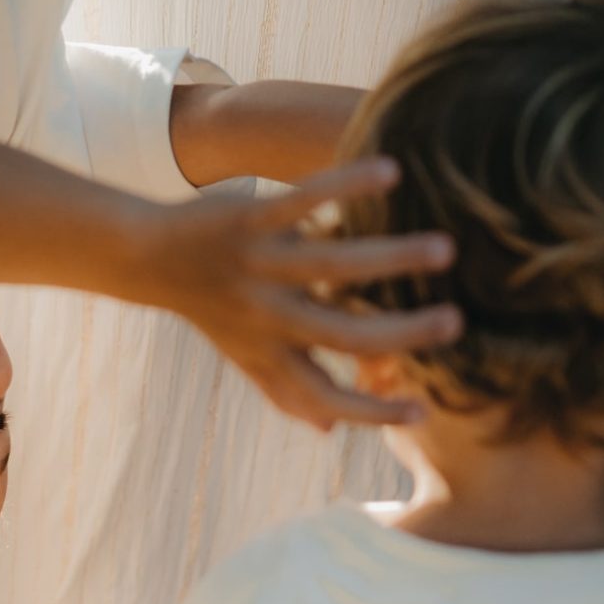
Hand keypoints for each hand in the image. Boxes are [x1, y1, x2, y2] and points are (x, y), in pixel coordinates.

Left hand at [119, 157, 459, 429]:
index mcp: (272, 355)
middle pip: (344, 334)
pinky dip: (346, 185)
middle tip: (456, 324)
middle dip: (402, 334)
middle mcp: (268, 318)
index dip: (371, 412)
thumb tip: (328, 431)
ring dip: (393, 259)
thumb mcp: (246, 355)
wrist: (147, 259)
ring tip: (446, 249)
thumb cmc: (213, 309)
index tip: (423, 412)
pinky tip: (390, 172)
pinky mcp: (250, 221)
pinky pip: (303, 201)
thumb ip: (287, 390)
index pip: (326, 395)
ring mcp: (260, 268)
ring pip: (334, 266)